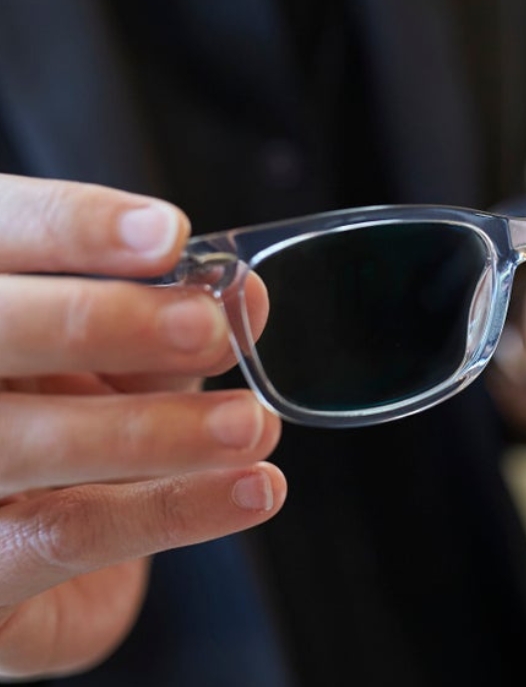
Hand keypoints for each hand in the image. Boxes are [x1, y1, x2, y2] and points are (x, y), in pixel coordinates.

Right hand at [0, 176, 284, 678]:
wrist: (26, 547)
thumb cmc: (74, 422)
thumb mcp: (125, 360)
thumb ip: (175, 326)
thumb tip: (250, 298)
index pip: (5, 231)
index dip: (78, 228)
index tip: (169, 233)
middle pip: (3, 330)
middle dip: (109, 321)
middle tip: (208, 328)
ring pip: (34, 440)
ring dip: (156, 430)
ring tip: (251, 424)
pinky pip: (69, 536)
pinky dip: (175, 510)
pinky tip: (251, 491)